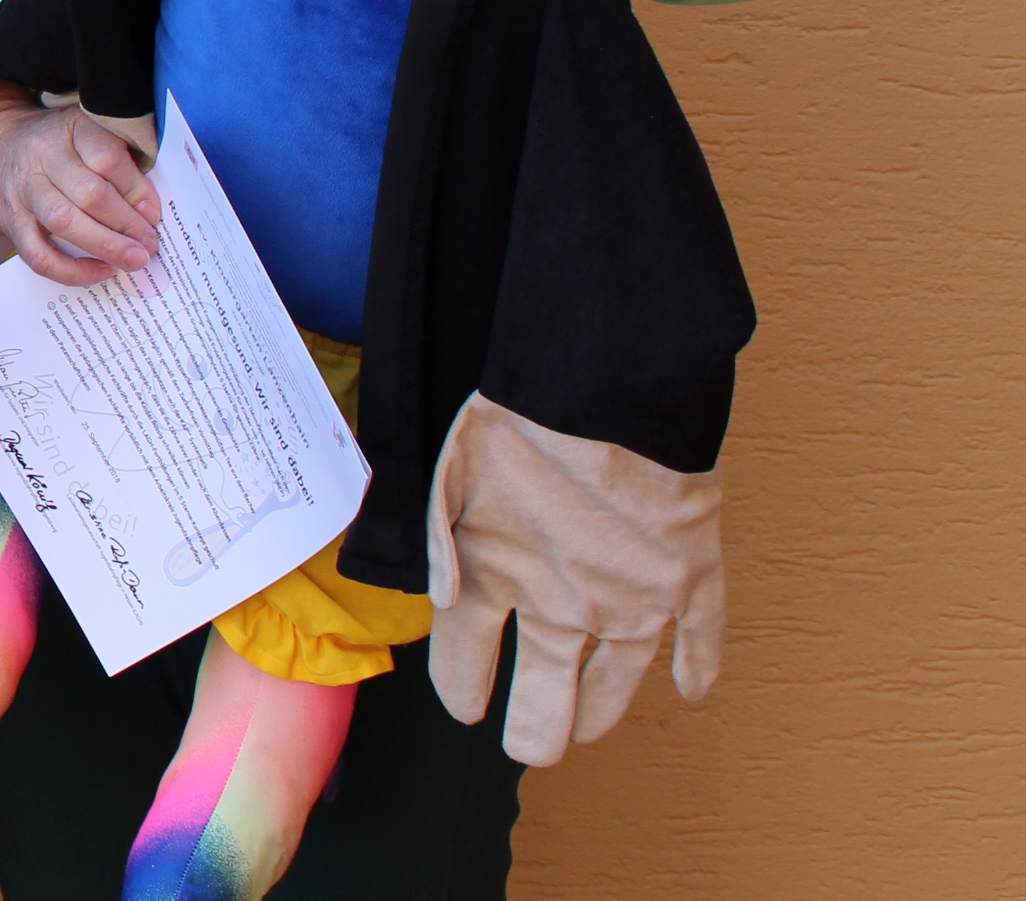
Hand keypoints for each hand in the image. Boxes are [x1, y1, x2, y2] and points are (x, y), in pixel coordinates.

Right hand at [0, 81, 160, 285]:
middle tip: (150, 245)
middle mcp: (42, 155)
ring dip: (105, 245)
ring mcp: (23, 189)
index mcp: (69, 128)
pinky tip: (99, 272)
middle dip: (126, 224)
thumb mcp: (82, 134)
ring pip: (64, 221)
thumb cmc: (51, 145)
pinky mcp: (10, 220)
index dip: (137, 189)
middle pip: (89, 193)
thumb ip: (116, 161)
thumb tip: (149, 212)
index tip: (155, 214)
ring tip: (133, 261)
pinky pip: (39, 254)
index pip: (107, 156)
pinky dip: (71, 270)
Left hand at [427, 395, 724, 766]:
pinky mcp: (687, 580)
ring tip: (585, 730)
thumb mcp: (448, 473)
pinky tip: (694, 690)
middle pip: (546, 697)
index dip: (462, 691)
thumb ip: (439, 544)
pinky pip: (701, 640)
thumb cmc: (519, 421)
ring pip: (616, 684)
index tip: (466, 709)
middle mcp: (563, 605)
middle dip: (535, 732)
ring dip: (600, 714)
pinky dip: (701, 668)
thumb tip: (445, 603)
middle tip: (529, 751)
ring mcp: (631, 600)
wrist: (605, 390)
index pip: (468, 662)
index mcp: (495, 578)